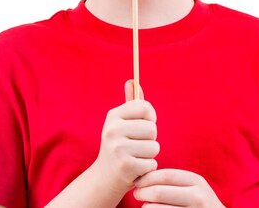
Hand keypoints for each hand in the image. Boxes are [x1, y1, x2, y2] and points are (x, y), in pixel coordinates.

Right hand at [91, 80, 159, 196]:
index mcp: (113, 115)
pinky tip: (136, 168)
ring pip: (154, 147)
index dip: (150, 117)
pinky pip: (152, 163)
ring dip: (150, 155)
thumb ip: (131, 104)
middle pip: (152, 128)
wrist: (104, 178)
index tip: (144, 125)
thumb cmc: (118, 145)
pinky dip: (148, 168)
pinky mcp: (125, 167)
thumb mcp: (121, 123)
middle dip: (150, 139)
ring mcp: (118, 148)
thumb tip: (132, 80)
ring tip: (136, 157)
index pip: (145, 107)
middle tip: (137, 145)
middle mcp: (113, 130)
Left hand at [133, 169, 225, 207]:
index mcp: (196, 181)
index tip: (137, 181)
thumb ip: (175, 181)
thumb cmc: (199, 203)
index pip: (165, 175)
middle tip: (136, 194)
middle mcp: (197, 197)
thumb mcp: (193, 187)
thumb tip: (144, 177)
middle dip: (143, 192)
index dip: (148, 177)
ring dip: (146, 207)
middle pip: (160, 192)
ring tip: (143, 206)